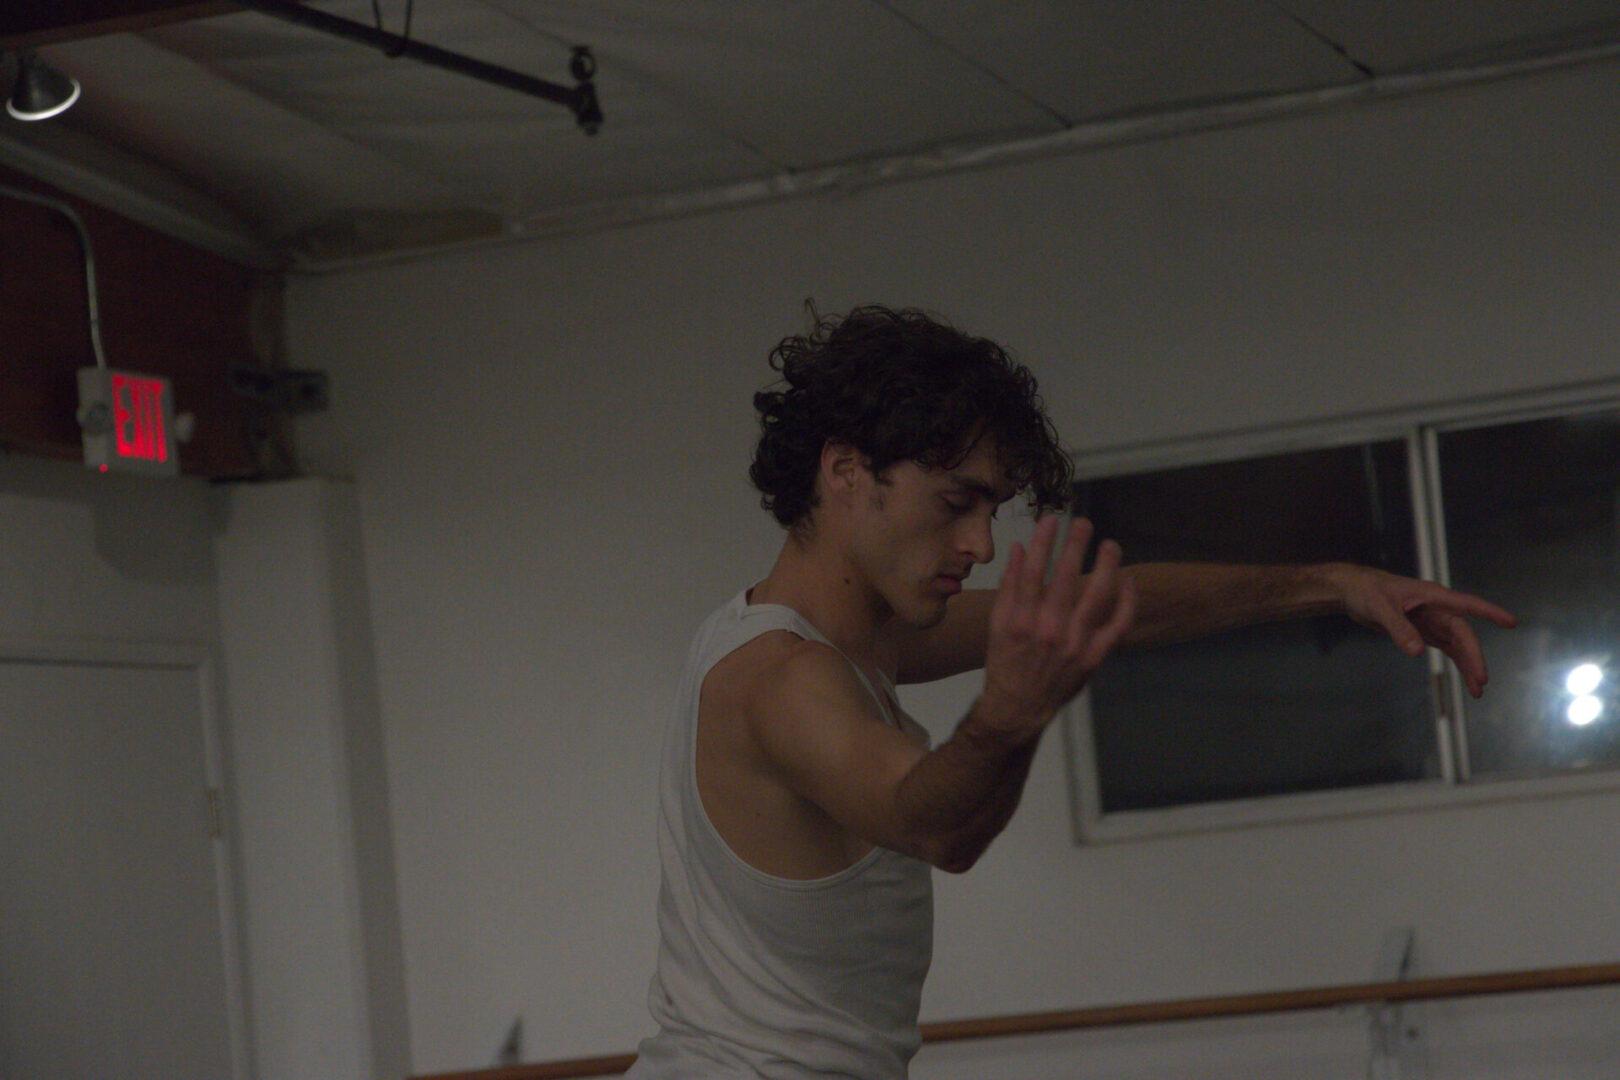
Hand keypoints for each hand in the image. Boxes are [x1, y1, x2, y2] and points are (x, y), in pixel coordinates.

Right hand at [979, 516, 1136, 734]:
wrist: (1018, 708)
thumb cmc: (1005, 663)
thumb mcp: (997, 624)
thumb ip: (1009, 586)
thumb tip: (1020, 549)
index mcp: (1021, 619)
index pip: (1034, 570)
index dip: (1044, 541)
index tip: (1051, 519)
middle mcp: (1048, 630)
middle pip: (1066, 577)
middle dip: (1075, 545)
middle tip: (1083, 522)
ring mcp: (1074, 644)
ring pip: (1096, 597)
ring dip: (1106, 567)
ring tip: (1110, 545)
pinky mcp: (1094, 657)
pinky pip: (1117, 625)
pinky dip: (1126, 602)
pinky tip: (1126, 581)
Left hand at [1329, 565, 1517, 697]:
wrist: (1353, 592)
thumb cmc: (1367, 591)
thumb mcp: (1380, 608)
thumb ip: (1399, 628)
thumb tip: (1418, 652)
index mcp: (1432, 597)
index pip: (1466, 605)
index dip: (1489, 612)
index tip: (1511, 622)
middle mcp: (1437, 609)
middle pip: (1462, 634)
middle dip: (1473, 656)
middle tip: (1481, 680)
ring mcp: (1432, 622)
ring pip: (1458, 645)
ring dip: (1468, 665)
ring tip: (1478, 691)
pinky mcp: (1425, 633)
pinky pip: (1447, 650)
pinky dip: (1457, 664)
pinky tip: (1467, 681)